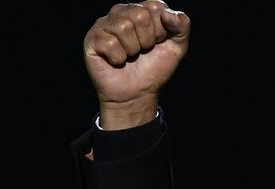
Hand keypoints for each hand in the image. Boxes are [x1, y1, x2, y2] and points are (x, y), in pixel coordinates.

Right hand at [83, 1, 190, 128]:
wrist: (138, 94)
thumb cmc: (154, 69)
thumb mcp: (177, 47)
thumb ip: (181, 25)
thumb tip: (168, 13)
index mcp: (142, 10)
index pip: (156, 7)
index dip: (161, 30)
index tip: (158, 43)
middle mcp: (122, 12)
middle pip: (140, 15)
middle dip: (147, 40)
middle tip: (143, 51)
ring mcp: (105, 24)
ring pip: (124, 27)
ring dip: (133, 50)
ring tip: (130, 56)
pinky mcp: (92, 38)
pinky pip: (110, 43)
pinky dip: (119, 58)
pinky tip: (117, 61)